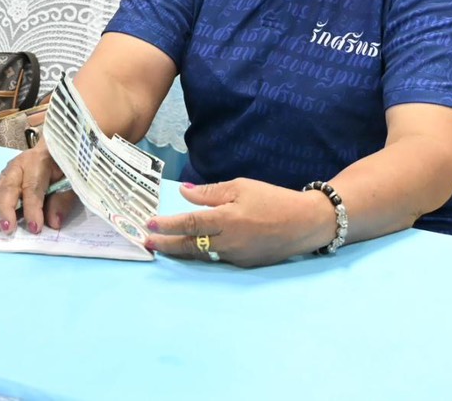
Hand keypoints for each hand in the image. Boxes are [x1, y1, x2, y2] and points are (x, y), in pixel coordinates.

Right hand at [0, 142, 74, 236]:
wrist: (55, 147)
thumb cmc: (65, 165)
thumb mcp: (72, 180)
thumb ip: (63, 200)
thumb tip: (53, 222)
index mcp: (40, 161)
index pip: (33, 187)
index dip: (33, 209)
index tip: (35, 228)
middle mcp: (19, 165)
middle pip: (9, 188)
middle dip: (6, 210)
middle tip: (7, 230)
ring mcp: (8, 172)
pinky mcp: (3, 179)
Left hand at [144, 178, 336, 267]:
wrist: (305, 224)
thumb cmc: (273, 199)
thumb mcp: (241, 187)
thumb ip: (210, 193)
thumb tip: (184, 193)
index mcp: (227, 219)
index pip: (190, 223)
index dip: (168, 226)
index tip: (149, 225)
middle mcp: (229, 242)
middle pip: (190, 245)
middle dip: (166, 245)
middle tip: (146, 243)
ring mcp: (236, 256)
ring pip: (202, 255)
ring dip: (181, 251)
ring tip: (163, 247)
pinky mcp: (245, 264)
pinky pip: (217, 258)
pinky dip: (201, 253)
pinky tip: (192, 248)